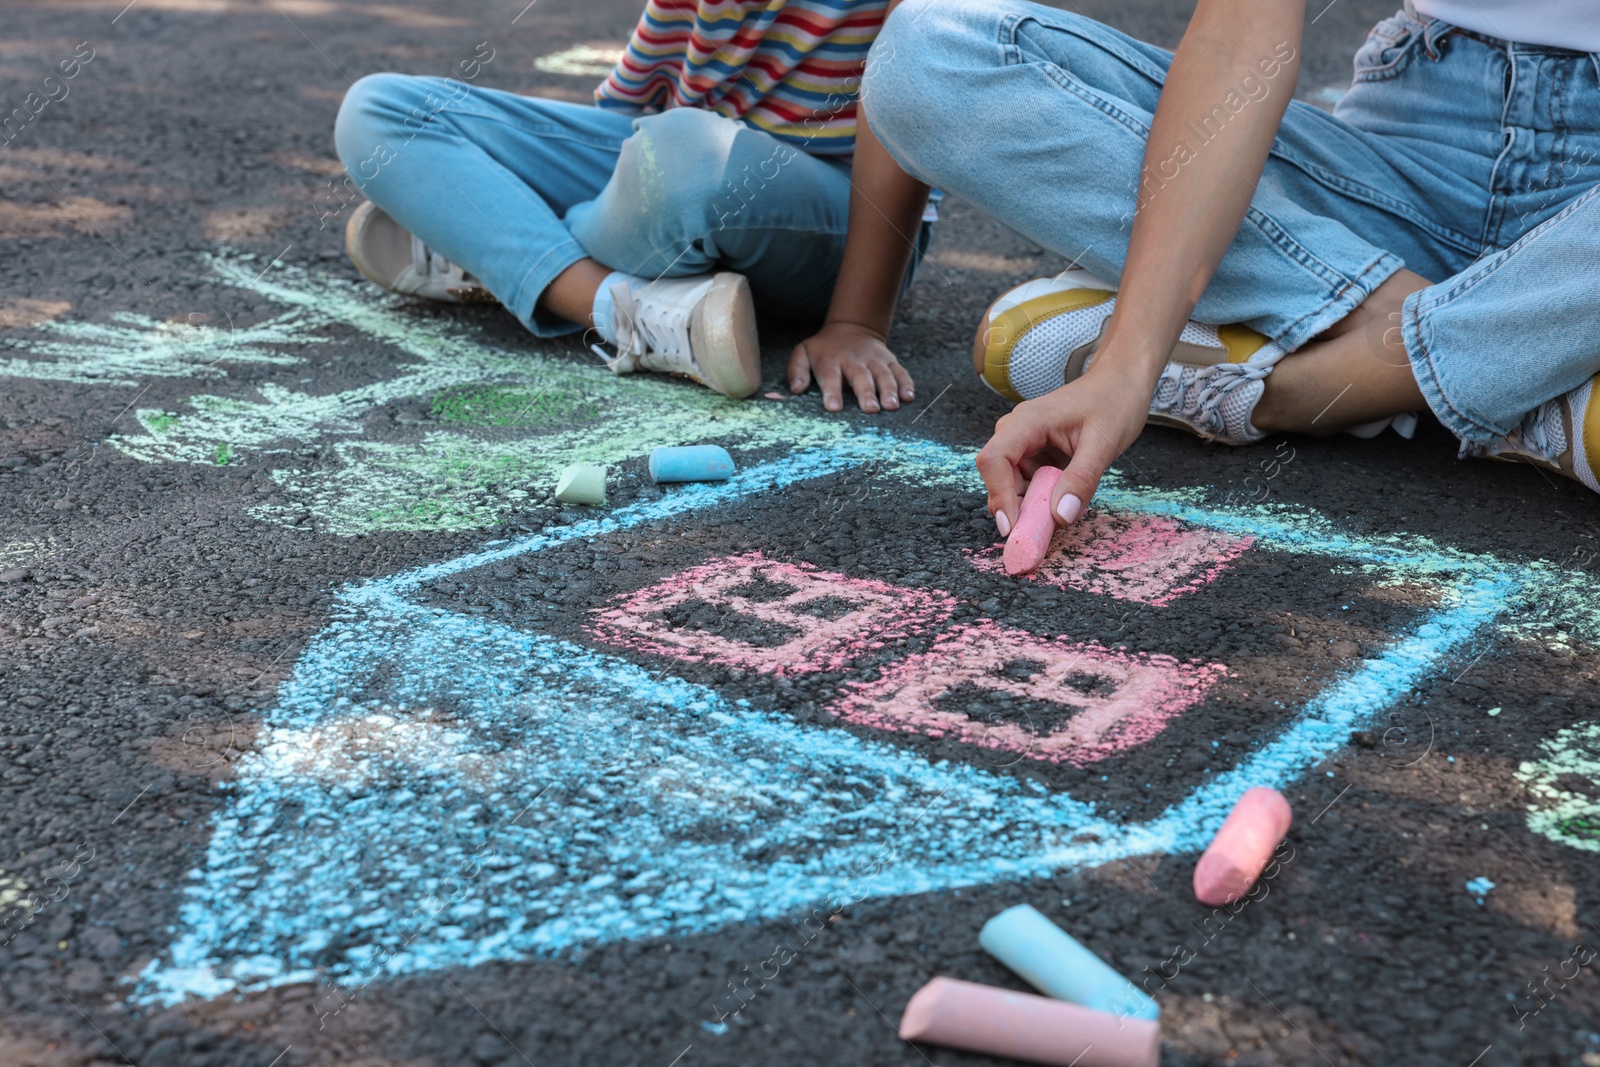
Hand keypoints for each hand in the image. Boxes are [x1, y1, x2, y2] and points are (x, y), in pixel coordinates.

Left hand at [789, 321, 914, 412]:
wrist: (851, 328)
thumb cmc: (824, 349)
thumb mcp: (803, 352)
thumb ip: (797, 370)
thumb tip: (796, 389)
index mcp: (831, 361)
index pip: (830, 376)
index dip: (832, 391)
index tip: (834, 407)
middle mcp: (855, 360)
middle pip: (861, 376)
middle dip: (866, 392)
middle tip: (870, 409)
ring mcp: (875, 360)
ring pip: (883, 375)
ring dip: (889, 390)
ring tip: (891, 405)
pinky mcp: (890, 362)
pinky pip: (900, 372)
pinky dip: (906, 384)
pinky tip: (909, 397)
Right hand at [975, 364, 1150, 536]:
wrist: (1122, 382)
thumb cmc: (1114, 402)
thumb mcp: (1103, 444)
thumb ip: (1081, 479)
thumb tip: (1059, 516)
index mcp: (1028, 421)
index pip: (995, 460)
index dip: (998, 495)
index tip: (1012, 528)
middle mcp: (1018, 431)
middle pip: (998, 476)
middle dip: (1015, 507)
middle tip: (1039, 534)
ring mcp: (1025, 442)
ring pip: (1012, 483)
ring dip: (1029, 505)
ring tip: (1056, 517)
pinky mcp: (1035, 453)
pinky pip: (1028, 482)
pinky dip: (1040, 499)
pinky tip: (1061, 502)